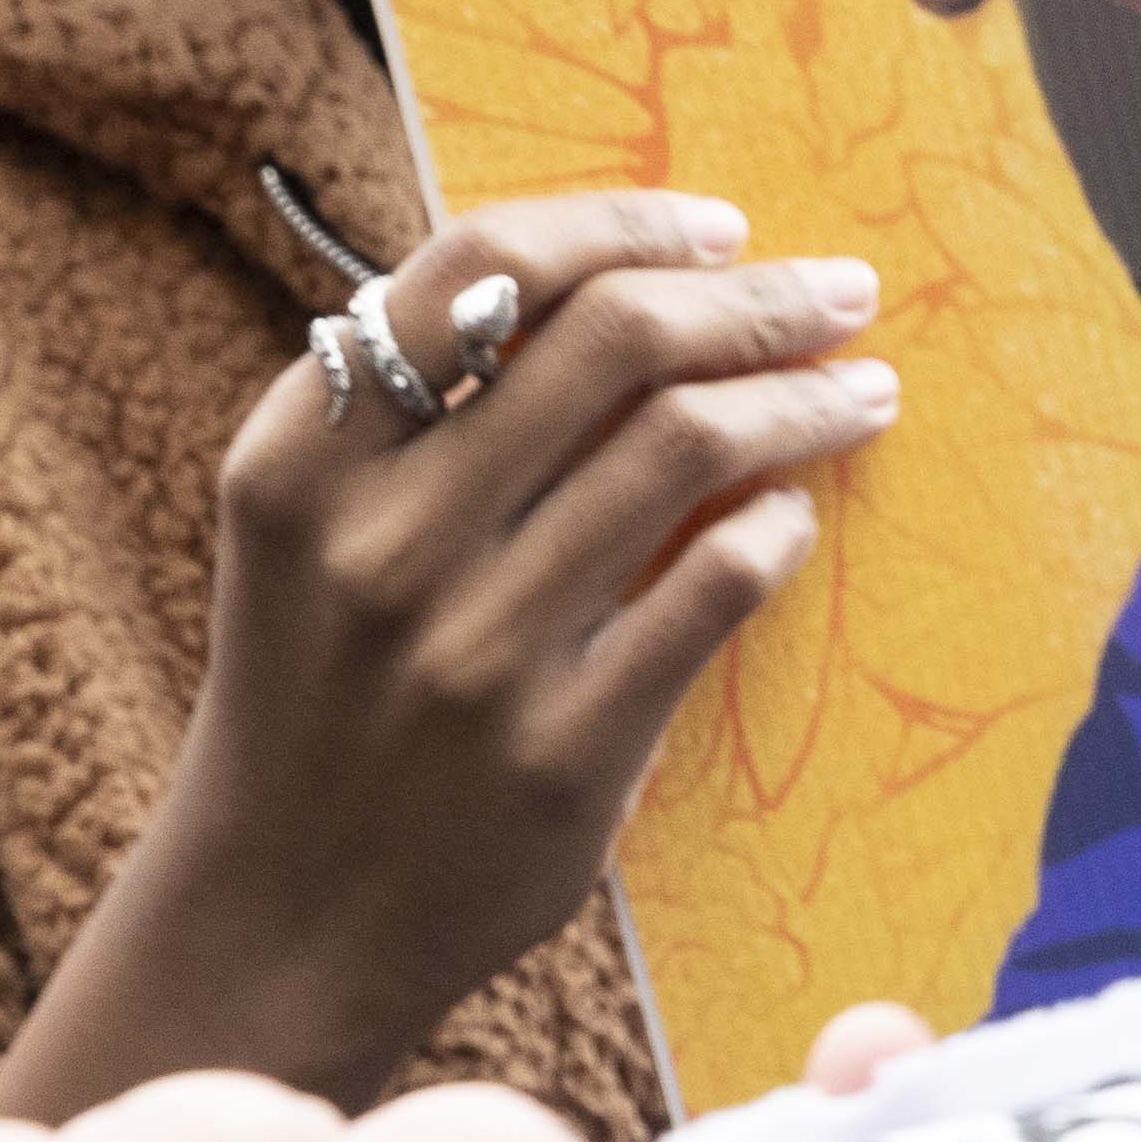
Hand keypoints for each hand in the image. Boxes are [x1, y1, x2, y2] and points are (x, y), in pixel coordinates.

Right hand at [0, 194, 891, 1125]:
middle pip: (616, 337)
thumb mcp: (311, 527)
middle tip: (842, 292)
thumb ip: (421, 403)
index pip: (483, 264)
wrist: (276, 921)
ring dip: (805, 396)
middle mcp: (378, 544)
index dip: (627, 220)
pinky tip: (794, 513)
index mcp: (302, 460)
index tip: (725, 226)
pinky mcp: (560, 754)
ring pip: (687, 447)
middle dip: (758, 295)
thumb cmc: (322, 687)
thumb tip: (623, 265)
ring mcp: (471, 651)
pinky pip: (718, 585)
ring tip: (864, 387)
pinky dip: (779, 525)